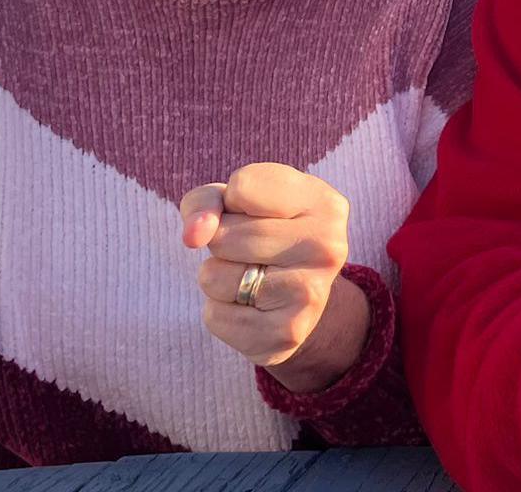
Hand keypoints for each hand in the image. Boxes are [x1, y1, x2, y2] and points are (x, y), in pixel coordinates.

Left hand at [180, 163, 364, 391]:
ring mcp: (310, 293)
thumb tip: (193, 236)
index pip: (243, 186)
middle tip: (253, 252)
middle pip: (223, 236)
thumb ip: (207, 202)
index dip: (232, 201)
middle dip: (221, 243)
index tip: (255, 212)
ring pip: (213, 276)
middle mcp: (327, 247)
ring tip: (251, 279)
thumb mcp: (236, 203)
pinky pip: (215, 316)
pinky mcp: (287, 334)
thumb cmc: (262, 235)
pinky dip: (220, 312)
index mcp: (324, 203)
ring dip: (218, 278)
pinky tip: (250, 309)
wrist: (298, 302)